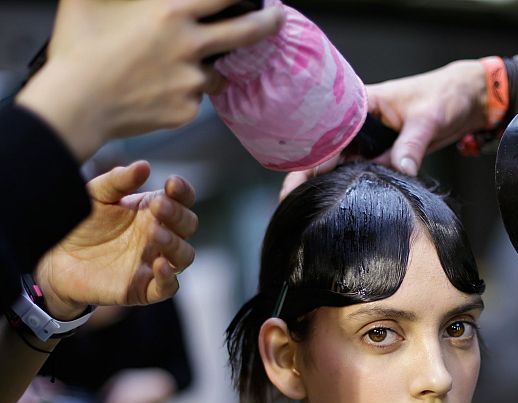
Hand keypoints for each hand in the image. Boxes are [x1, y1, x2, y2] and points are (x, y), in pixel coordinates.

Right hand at [16, 0, 284, 159]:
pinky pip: (196, 99)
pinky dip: (185, 94)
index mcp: (171, 13)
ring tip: (174, 67)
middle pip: (247, 31)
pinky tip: (157, 90)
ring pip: (217, 72)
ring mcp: (192, 82)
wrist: (75, 103)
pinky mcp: (188, 110)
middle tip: (278, 18)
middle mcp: (190, 46)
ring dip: (208, 68)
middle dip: (270, 22)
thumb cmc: (78, 49)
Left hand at [35, 161, 198, 319]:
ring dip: (175, 244)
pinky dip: (168, 277)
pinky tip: (157, 264)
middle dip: (178, 215)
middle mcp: (161, 236)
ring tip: (154, 233)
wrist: (56, 258)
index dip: (183, 192)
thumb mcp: (96, 195)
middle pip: (189, 225)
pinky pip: (169, 286)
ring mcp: (155, 262)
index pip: (183, 200)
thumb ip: (119, 180)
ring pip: (185, 255)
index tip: (171, 183)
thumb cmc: (81, 223)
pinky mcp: (145, 288)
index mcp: (154, 211)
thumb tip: (144, 166)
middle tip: (158, 207)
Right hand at [279, 60, 485, 198]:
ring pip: (340, 165)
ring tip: (306, 208)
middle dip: (306, 174)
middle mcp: (359, 123)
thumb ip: (412, 144)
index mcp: (361, 103)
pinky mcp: (382, 155)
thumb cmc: (446, 96)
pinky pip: (363, 172)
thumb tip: (401, 170)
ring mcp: (370, 140)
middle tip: (289, 202)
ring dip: (327, 184)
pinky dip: (353, 187)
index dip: (310, 153)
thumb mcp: (429, 117)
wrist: (468, 100)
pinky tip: (339, 205)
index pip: (328, 129)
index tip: (296, 178)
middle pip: (326, 150)